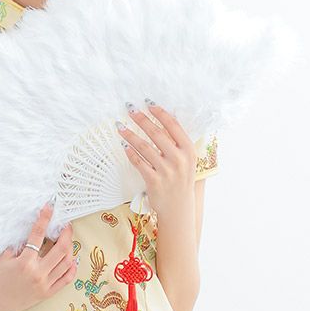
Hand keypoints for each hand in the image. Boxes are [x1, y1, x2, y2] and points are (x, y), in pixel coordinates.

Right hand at [0, 201, 77, 310]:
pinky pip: (66, 280)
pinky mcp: (47, 293)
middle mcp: (38, 273)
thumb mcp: (2, 259)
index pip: (38, 235)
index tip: (49, 208)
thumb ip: (18, 246)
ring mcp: (44, 284)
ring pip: (66, 263)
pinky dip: (71, 268)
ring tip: (68, 240)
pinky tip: (72, 259)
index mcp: (24, 262)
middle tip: (66, 225)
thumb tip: (32, 234)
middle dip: (66, 233)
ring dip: (70, 248)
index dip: (44, 219)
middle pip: (60, 248)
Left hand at [116, 100, 196, 216]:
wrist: (178, 206)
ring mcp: (166, 171)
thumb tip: (164, 118)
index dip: (160, 113)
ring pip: (145, 147)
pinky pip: (139, 163)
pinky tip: (124, 146)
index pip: (173, 126)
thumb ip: (177, 142)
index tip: (148, 103)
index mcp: (188, 150)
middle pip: (157, 133)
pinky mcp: (154, 181)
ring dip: (130, 135)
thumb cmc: (180, 178)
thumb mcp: (186, 159)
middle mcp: (179, 159)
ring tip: (120, 126)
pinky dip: (130, 153)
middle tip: (130, 109)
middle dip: (141, 119)